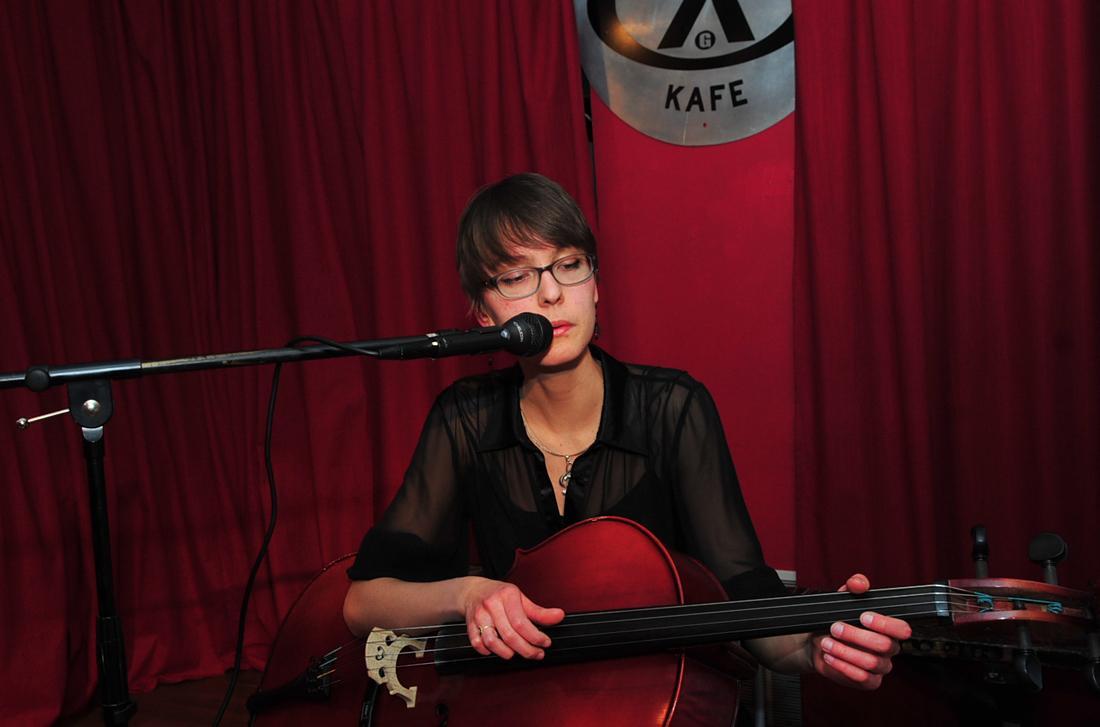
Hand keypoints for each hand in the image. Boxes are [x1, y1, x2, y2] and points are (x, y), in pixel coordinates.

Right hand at [461, 577, 564, 659]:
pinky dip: (487, 651)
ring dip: (506, 652)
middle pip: (509, 635)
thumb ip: (539, 611)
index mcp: (507, 596)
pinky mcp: (469, 625)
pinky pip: (477, 644)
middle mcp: (492, 605)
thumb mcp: (521, 598)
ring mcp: (479, 616)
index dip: (535, 637)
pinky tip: (498, 651)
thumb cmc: (499, 595)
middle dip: (526, 649)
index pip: (522, 622)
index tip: (545, 643)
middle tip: (537, 654)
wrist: (473, 590)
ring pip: (492, 641)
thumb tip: (559, 616)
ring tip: (517, 653)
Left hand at [811, 574, 911, 688]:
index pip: (902, 629)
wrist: (817, 642)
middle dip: (856, 635)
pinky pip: (862, 678)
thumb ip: (853, 587)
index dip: (885, 624)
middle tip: (835, 627)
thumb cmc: (836, 620)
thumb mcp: (843, 599)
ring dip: (845, 651)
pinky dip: (842, 666)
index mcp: (889, 629)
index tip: (863, 616)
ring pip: (870, 663)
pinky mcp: (869, 682)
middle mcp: (889, 649)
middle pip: (883, 646)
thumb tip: (859, 583)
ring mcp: (880, 667)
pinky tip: (829, 656)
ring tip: (827, 642)